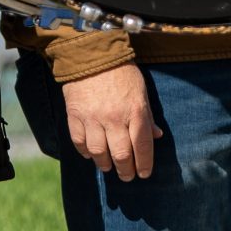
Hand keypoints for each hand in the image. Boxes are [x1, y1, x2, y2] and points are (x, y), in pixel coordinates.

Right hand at [62, 63, 161, 180]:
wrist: (92, 54)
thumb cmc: (121, 72)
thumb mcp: (141, 91)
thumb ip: (147, 116)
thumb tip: (156, 136)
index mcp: (135, 111)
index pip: (142, 147)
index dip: (144, 165)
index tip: (144, 174)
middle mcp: (115, 118)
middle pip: (122, 155)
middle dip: (126, 171)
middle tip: (127, 176)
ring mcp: (93, 118)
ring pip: (99, 153)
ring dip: (105, 165)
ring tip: (108, 167)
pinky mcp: (75, 116)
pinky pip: (80, 142)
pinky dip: (85, 152)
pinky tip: (91, 154)